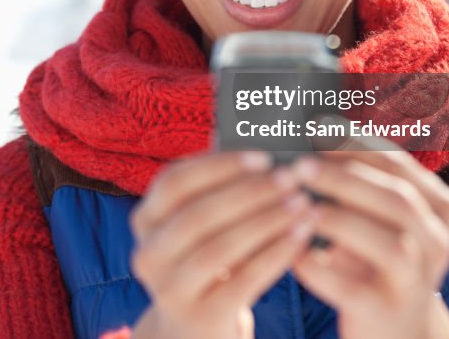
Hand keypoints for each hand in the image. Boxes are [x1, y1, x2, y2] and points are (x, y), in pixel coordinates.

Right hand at [129, 151, 312, 338]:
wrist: (196, 332)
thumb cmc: (210, 261)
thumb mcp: (203, 225)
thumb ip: (218, 185)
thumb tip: (258, 130)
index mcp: (145, 220)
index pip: (175, 182)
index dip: (219, 166)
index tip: (264, 155)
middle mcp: (147, 254)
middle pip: (198, 214)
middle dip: (250, 192)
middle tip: (293, 177)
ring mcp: (168, 290)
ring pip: (220, 248)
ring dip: (267, 221)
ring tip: (304, 204)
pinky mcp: (198, 318)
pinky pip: (243, 281)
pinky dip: (275, 255)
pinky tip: (302, 237)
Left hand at [287, 139, 448, 338]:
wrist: (395, 329)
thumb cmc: (374, 258)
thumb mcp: (378, 218)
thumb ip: (358, 182)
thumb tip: (309, 136)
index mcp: (436, 208)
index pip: (399, 165)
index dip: (356, 145)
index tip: (316, 130)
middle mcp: (436, 242)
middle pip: (398, 200)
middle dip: (345, 178)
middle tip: (300, 166)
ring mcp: (416, 281)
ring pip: (391, 246)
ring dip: (342, 221)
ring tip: (304, 209)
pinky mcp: (387, 312)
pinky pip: (356, 290)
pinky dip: (322, 272)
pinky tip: (297, 257)